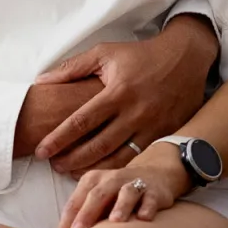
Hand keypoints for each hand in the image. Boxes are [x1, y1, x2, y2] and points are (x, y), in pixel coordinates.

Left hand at [33, 15, 218, 173]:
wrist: (186, 58)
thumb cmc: (140, 55)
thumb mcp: (105, 53)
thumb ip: (72, 68)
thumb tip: (42, 81)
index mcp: (118, 91)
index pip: (82, 120)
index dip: (59, 138)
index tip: (42, 150)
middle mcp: (136, 112)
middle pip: (99, 145)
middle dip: (73, 159)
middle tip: (53, 166)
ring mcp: (153, 127)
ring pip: (120, 158)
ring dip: (94, 169)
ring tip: (72, 174)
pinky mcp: (166, 135)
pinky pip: (140, 159)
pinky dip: (120, 169)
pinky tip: (104, 174)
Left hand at [51, 148, 191, 227]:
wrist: (154, 176)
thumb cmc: (117, 196)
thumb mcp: (98, 202)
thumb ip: (82, 219)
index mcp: (92, 182)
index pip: (75, 204)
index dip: (65, 225)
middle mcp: (111, 179)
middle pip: (96, 195)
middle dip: (86, 214)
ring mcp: (133, 183)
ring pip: (126, 193)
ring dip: (120, 206)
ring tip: (115, 221)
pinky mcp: (154, 191)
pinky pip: (150, 199)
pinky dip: (148, 207)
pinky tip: (145, 219)